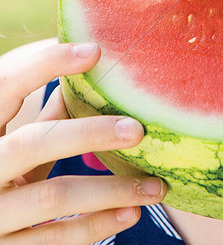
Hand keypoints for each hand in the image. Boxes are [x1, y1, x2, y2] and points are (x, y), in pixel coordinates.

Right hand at [0, 42, 165, 243]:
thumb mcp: (9, 139)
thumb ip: (44, 115)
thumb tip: (91, 71)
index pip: (5, 85)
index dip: (45, 65)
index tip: (94, 51)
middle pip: (34, 143)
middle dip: (90, 134)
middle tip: (138, 130)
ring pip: (53, 198)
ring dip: (111, 190)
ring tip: (155, 185)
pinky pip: (53, 238)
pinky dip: (95, 227)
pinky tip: (130, 213)